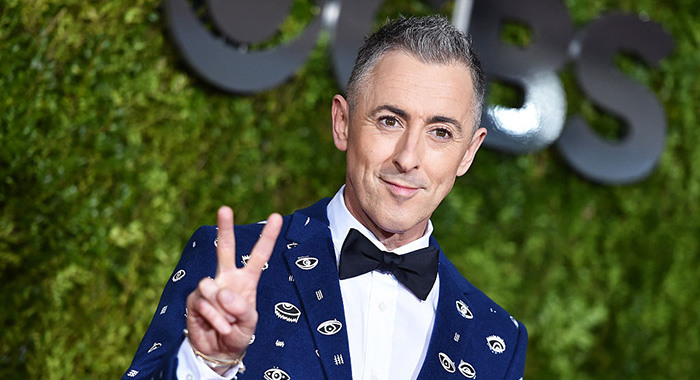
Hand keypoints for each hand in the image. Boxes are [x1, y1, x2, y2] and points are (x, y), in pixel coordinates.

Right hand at [185, 206, 282, 373]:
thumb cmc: (238, 334)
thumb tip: (224, 292)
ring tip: (228, 323)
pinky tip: (219, 327)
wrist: (217, 351)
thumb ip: (242, 309)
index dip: (268, 236)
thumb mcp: (249, 325)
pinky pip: (205, 303)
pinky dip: (215, 318)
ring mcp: (210, 288)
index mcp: (246, 280)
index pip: (259, 255)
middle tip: (225, 208)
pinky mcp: (194, 300)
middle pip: (226, 249)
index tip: (277, 216)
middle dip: (224, 228)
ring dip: (222, 310)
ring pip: (212, 287)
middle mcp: (227, 278)